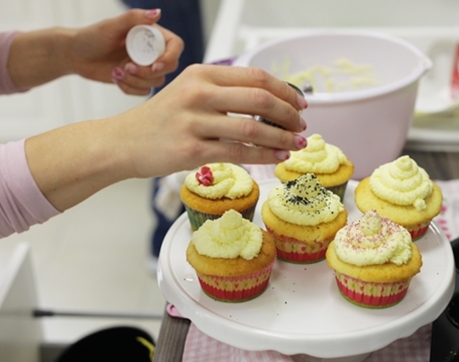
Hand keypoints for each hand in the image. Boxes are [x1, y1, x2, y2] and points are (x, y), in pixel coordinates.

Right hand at [25, 64, 308, 210]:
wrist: (123, 142)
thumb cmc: (162, 119)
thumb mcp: (190, 91)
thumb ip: (224, 90)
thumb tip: (271, 102)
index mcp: (202, 73)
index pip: (256, 77)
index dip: (286, 90)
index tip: (301, 103)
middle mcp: (198, 93)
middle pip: (260, 99)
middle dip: (289, 114)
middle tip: (302, 126)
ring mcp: (194, 121)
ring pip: (252, 127)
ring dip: (282, 138)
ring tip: (296, 144)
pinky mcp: (191, 150)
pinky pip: (238, 152)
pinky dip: (264, 156)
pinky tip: (277, 158)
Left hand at [70, 8, 183, 94]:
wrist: (75, 55)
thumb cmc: (91, 37)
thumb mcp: (112, 26)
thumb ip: (135, 18)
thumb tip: (157, 13)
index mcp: (151, 35)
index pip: (175, 47)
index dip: (170, 58)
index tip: (155, 66)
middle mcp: (152, 51)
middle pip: (169, 67)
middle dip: (148, 73)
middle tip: (127, 67)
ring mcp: (145, 67)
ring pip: (156, 82)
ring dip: (136, 81)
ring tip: (117, 72)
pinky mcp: (137, 81)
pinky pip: (144, 91)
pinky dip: (129, 88)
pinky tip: (116, 77)